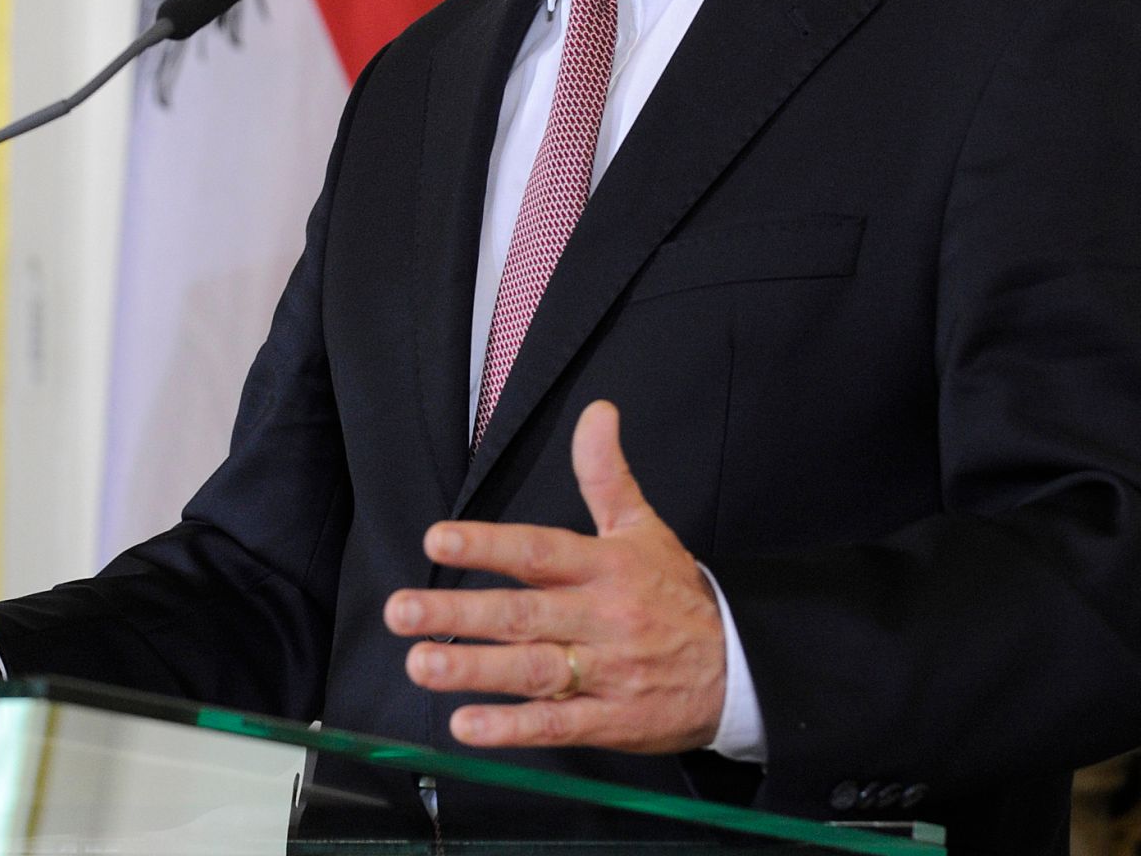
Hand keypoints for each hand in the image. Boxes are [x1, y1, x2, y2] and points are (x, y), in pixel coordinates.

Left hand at [384, 400, 725, 753]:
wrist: (738, 667)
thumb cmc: (676, 594)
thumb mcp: (644, 526)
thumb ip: (606, 472)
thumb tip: (596, 412)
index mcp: (605, 567)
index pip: (539, 551)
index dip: (487, 545)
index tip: (438, 540)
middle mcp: (601, 618)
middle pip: (524, 614)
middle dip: (459, 614)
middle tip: (401, 612)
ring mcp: (607, 672)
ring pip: (534, 670)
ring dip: (473, 670)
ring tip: (420, 664)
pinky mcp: (613, 721)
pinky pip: (558, 725)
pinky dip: (512, 729)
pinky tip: (467, 727)